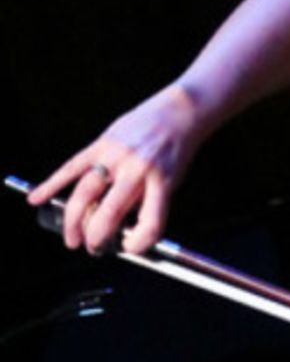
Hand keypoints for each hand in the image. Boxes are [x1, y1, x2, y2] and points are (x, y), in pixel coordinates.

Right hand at [27, 83, 203, 253]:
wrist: (179, 112)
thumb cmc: (176, 151)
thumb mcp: (172, 182)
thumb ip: (148, 203)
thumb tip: (121, 230)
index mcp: (162, 183)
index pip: (150, 224)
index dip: (139, 243)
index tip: (130, 249)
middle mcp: (138, 170)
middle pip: (109, 213)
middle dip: (96, 237)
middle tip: (92, 248)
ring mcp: (117, 156)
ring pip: (85, 193)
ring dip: (74, 220)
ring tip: (71, 238)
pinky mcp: (101, 144)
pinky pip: (72, 167)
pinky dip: (52, 184)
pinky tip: (37, 198)